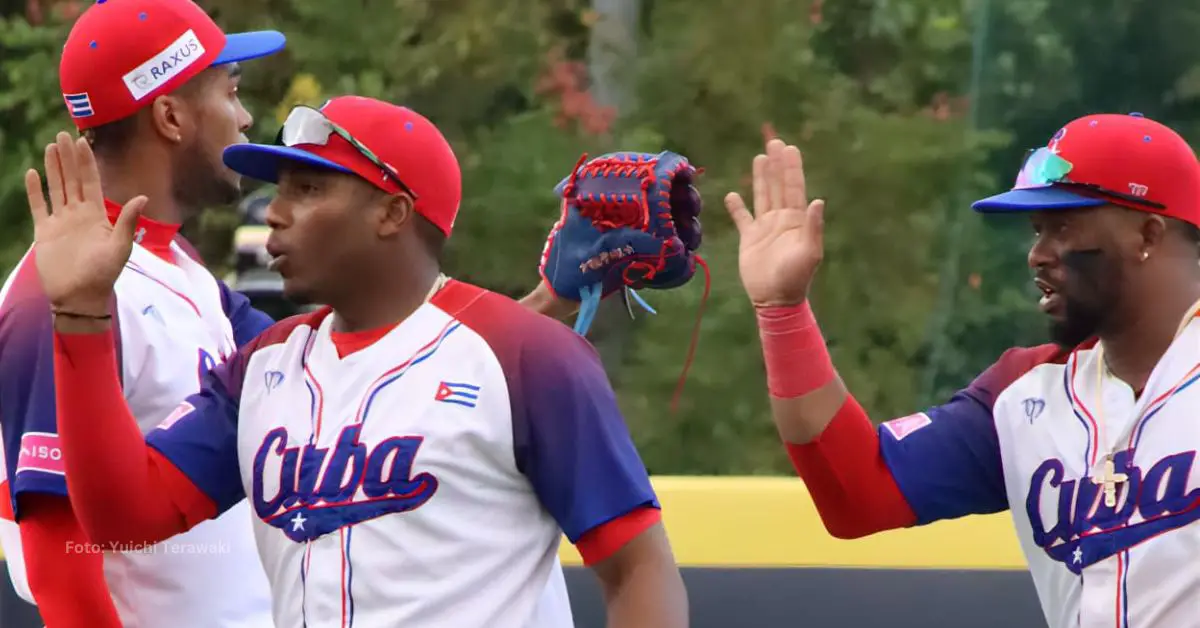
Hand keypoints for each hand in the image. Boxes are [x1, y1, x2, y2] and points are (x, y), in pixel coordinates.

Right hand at [25, 132, 145, 314]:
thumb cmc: (103, 274)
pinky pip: (38, 206)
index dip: (87, 163)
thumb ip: (128, 221)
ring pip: (56, 188)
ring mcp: (60, 221)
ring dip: (53, 168)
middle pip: (72, 179)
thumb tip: (142, 196)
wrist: (79, 297)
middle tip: (63, 135)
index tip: (83, 142)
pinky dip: (35, 191)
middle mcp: (79, 214)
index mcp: (97, 215)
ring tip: (50, 147)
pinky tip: (32, 173)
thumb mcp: (120, 247)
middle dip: (68, 158)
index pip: (91, 182)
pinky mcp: (44, 232)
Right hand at [724, 138, 824, 307]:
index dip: (792, 168)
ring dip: (760, 177)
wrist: (775, 299)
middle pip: (778, 185)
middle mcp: (781, 218)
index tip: (789, 148)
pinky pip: (742, 218)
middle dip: (777, 165)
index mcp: (797, 219)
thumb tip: (818, 200)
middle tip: (774, 142)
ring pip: (762, 195)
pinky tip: (731, 195)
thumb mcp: (810, 253)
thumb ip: (813, 227)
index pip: (794, 187)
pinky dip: (736, 207)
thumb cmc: (796, 277)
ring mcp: (765, 227)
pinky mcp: (749, 238)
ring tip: (759, 157)